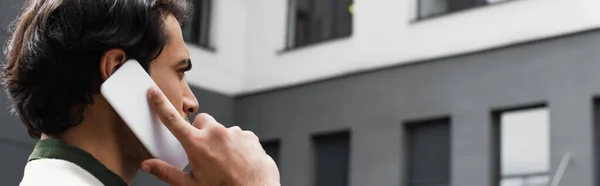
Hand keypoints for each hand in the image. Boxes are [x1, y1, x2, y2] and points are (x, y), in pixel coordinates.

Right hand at [140, 87, 279, 185]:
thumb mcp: (191, 185)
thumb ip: (167, 172)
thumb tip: (147, 165)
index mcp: (196, 144)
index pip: (172, 120)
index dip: (160, 105)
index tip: (153, 92)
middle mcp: (215, 133)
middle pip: (201, 122)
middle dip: (200, 132)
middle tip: (204, 152)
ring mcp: (234, 132)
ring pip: (221, 131)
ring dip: (221, 141)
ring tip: (225, 161)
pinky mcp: (249, 136)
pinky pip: (239, 136)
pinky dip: (237, 145)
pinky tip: (238, 161)